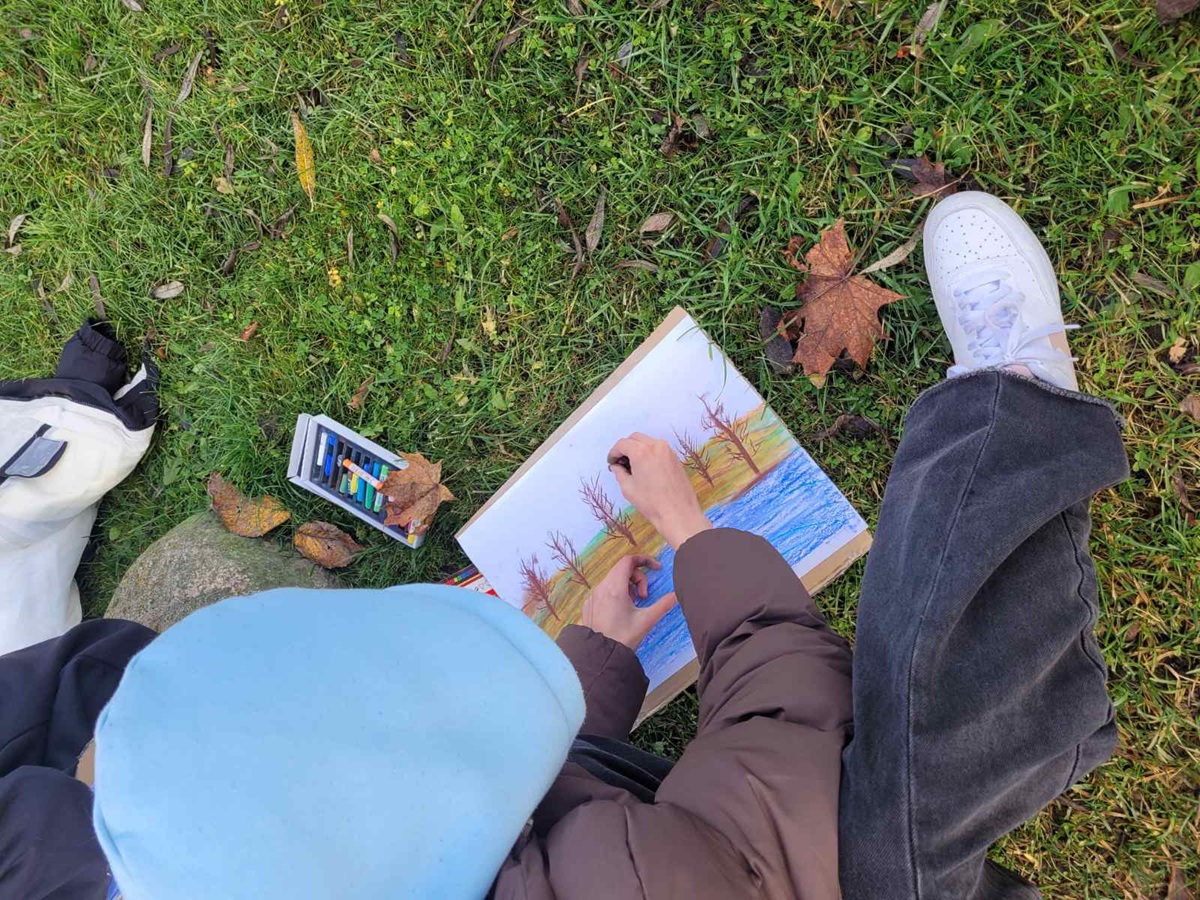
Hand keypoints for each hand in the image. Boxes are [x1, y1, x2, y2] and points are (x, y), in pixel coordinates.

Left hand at [580, 555, 677, 650]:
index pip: (629, 560)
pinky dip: (616, 593)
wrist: (602, 656)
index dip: (645, 560)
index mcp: (615, 587)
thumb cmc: (624, 637)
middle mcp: (601, 587)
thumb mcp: (647, 620)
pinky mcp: (589, 604)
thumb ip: (664, 604)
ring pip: (613, 579)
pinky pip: (604, 590)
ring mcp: (593, 596)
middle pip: (622, 569)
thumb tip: (677, 595)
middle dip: (638, 578)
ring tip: (633, 605)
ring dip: (628, 586)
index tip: (656, 568)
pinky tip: (620, 611)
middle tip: (644, 596)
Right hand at [608, 433, 711, 548]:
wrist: (678, 513)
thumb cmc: (651, 502)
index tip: (611, 462)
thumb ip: (619, 472)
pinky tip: (646, 468)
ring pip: (647, 442)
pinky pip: (658, 449)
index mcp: (642, 452)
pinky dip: (649, 453)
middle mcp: (656, 446)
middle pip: (635, 438)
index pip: (622, 444)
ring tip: (633, 466)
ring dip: (638, 449)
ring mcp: (668, 451)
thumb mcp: (628, 488)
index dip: (614, 452)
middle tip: (620, 462)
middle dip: (625, 448)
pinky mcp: (675, 458)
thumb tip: (616, 466)